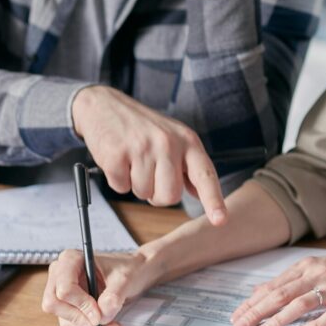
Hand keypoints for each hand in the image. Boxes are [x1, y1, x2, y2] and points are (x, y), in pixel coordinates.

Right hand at [41, 248, 163, 325]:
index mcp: (71, 259)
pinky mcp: (68, 305)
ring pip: (62, 317)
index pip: (64, 288)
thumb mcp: (125, 279)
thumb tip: (101, 316)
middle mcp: (61, 274)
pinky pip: (71, 323)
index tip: (99, 314)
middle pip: (54, 304)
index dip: (81, 304)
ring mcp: (62, 290)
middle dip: (79, 318)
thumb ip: (113, 296)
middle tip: (100, 324)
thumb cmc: (128, 268)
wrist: (135, 273)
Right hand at [72, 85, 226, 225]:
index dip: (213, 200)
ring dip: (136, 184)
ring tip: (132, 160)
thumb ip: (188, 165)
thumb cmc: (142, 127)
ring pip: (144, 194)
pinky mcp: (117, 154)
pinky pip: (121, 188)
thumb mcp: (173, 138)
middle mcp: (168, 143)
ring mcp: (142, 148)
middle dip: (157, 194)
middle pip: (170, 196)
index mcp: (188, 141)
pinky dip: (118, 180)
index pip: (205, 175)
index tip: (220, 220)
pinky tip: (119, 159)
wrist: (104, 105)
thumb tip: (200, 194)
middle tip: (149, 173)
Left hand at [230, 251, 325, 325]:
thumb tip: (259, 291)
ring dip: (279, 319)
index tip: (237, 315)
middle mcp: (317, 274)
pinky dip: (314, 325)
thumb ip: (289, 280)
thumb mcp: (315, 267)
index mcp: (306, 267)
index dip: (253, 302)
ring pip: (300, 304)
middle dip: (258, 312)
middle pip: (281, 294)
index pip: (273, 286)